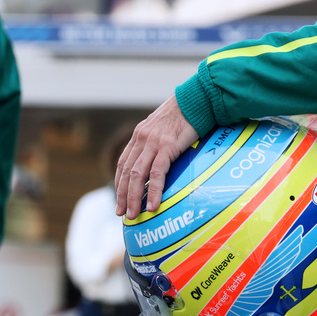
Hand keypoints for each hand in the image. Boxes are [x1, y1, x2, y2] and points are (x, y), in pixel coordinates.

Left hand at [115, 96, 197, 219]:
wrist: (196, 100)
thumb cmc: (184, 115)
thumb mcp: (163, 128)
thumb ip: (157, 142)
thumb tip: (159, 160)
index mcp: (139, 135)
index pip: (123, 163)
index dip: (119, 183)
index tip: (119, 199)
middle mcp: (141, 139)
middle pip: (126, 172)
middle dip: (123, 195)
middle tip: (122, 214)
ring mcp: (153, 143)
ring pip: (137, 175)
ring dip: (134, 198)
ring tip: (133, 215)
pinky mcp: (166, 146)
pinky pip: (156, 173)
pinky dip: (153, 191)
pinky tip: (152, 206)